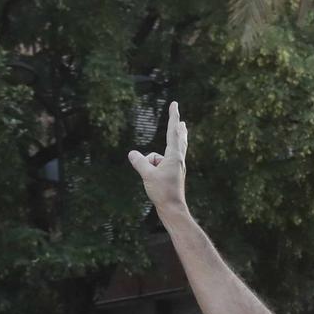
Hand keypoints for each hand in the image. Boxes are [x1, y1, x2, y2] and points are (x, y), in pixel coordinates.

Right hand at [127, 100, 189, 214]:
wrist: (173, 209)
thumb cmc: (162, 192)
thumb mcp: (147, 175)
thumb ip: (139, 162)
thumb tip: (132, 153)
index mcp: (174, 157)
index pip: (173, 132)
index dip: (172, 116)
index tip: (175, 104)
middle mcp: (178, 160)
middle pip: (178, 140)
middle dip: (178, 130)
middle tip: (182, 121)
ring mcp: (176, 167)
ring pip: (160, 157)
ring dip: (153, 161)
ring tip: (152, 178)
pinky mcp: (173, 175)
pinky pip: (159, 165)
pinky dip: (153, 168)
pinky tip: (151, 179)